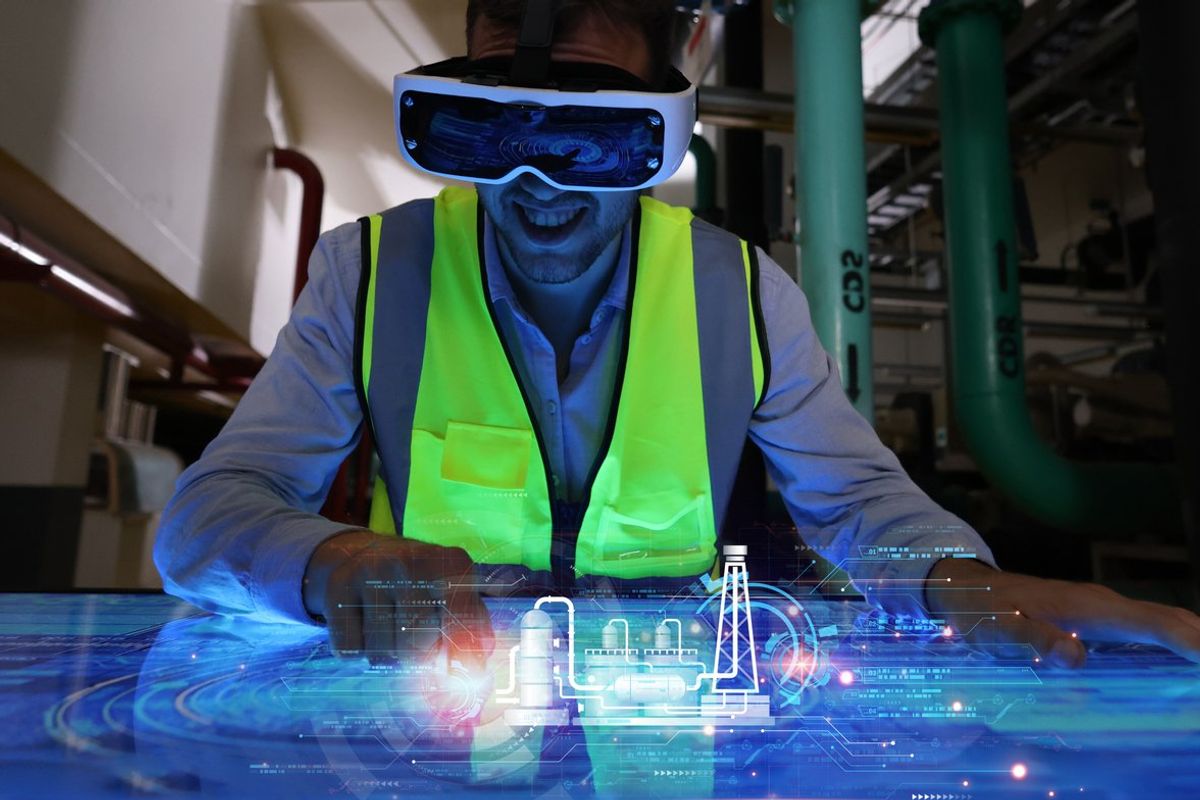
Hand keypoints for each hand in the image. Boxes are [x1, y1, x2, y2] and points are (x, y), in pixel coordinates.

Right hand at [302, 530, 493, 667]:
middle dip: (419, 659)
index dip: (462, 654)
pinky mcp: (338, 584)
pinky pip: (348, 649)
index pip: (461, 618)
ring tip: (391, 626)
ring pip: (381, 652)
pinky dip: (356, 650)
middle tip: (419, 644)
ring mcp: (372, 570)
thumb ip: (477, 629)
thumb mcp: (458, 593)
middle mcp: (412, 562)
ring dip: (387, 654)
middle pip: (417, 648)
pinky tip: (365, 625)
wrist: (370, 553)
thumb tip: (478, 672)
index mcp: (451, 563)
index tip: (464, 678)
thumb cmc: (426, 585)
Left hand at [925, 558, 1199, 667]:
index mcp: (1088, 607)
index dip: (1189, 642)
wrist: (965, 584)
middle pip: (1167, 618)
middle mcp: (1102, 602)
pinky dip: (1172, 636)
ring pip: (1160, 618)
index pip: (1152, 623)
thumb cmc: (982, 611)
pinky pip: (1146, 624)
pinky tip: (1180, 656)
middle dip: (1199, 641)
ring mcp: (1101, 606)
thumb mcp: (1000, 630)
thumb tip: (1076, 658)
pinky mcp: (1095, 614)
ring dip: (1190, 637)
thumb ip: (1035, 642)